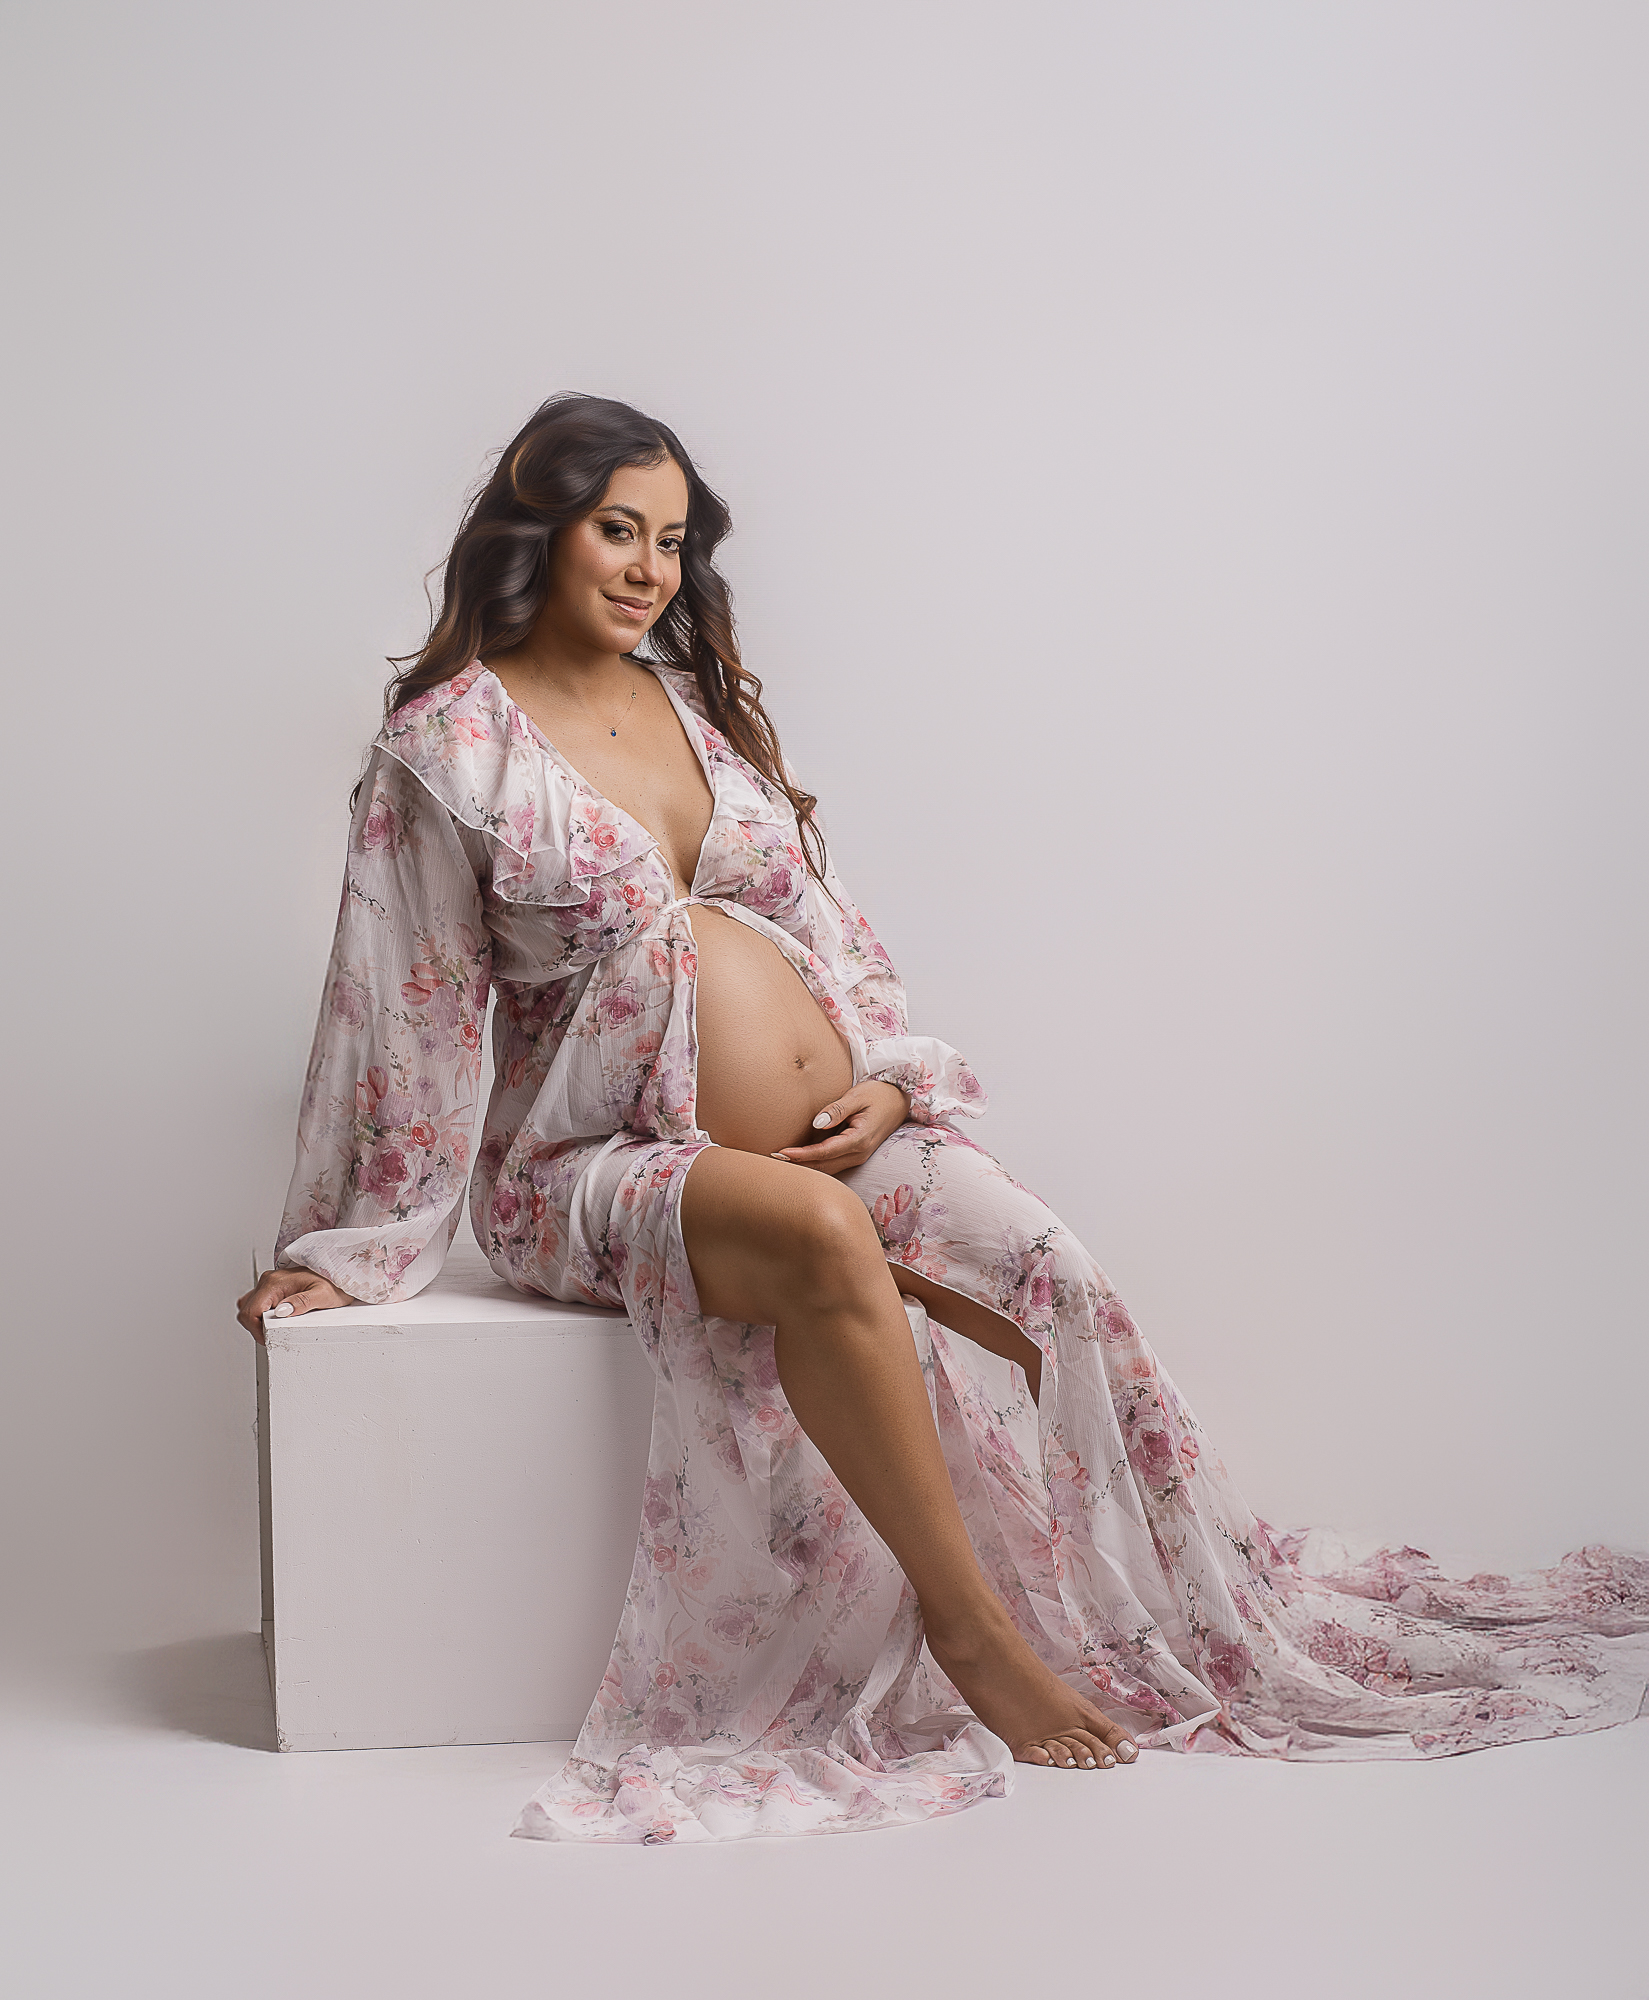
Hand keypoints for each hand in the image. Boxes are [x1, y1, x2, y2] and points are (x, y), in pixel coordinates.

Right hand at [236, 1266, 358, 1341]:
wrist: (341, 1272)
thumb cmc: (335, 1284)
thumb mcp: (323, 1295)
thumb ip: (302, 1302)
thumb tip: (282, 1311)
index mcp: (275, 1282)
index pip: (250, 1311)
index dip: (256, 1330)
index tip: (269, 1338)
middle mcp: (269, 1280)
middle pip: (246, 1309)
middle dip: (256, 1327)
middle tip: (273, 1335)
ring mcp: (270, 1282)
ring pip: (249, 1305)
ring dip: (257, 1320)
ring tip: (274, 1327)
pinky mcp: (273, 1286)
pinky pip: (257, 1301)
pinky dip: (260, 1313)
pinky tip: (274, 1318)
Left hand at [772, 1079, 909, 1175]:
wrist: (900, 1101)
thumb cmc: (879, 1095)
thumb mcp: (858, 1096)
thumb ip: (838, 1109)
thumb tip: (817, 1123)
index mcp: (859, 1140)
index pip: (824, 1152)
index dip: (801, 1155)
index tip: (781, 1153)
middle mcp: (858, 1154)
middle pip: (822, 1167)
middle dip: (797, 1165)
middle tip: (770, 1159)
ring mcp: (857, 1158)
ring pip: (826, 1170)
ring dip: (804, 1167)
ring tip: (779, 1162)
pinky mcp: (854, 1155)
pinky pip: (831, 1164)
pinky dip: (813, 1164)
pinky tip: (797, 1159)